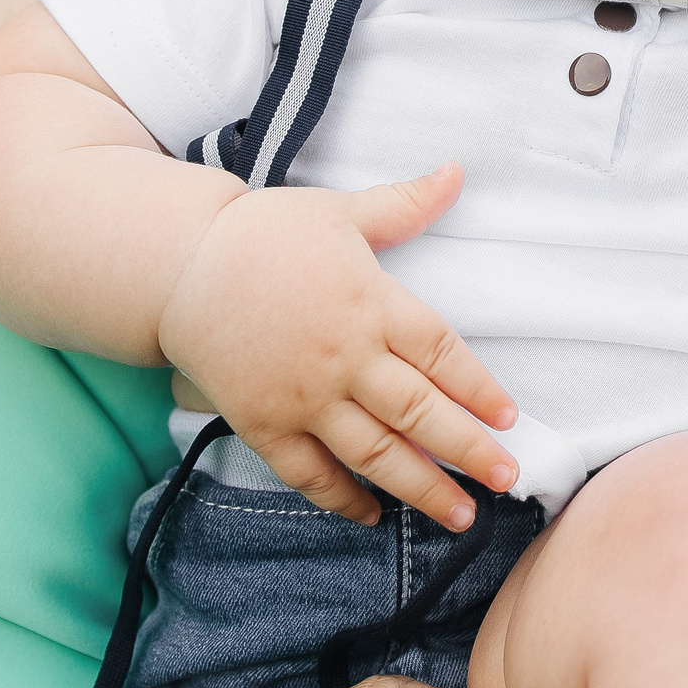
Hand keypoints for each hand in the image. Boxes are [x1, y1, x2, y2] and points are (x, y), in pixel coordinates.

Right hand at [160, 163, 517, 528]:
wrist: (177, 265)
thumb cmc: (265, 233)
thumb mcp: (340, 211)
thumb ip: (405, 204)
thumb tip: (459, 171)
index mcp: (371, 303)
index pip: (441, 354)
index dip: (479, 389)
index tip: (510, 418)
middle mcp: (343, 357)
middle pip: (419, 413)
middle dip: (468, 451)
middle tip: (507, 478)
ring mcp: (302, 396)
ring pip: (373, 454)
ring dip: (421, 488)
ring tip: (460, 515)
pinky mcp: (263, 423)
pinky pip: (309, 473)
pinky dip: (342, 499)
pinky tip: (371, 516)